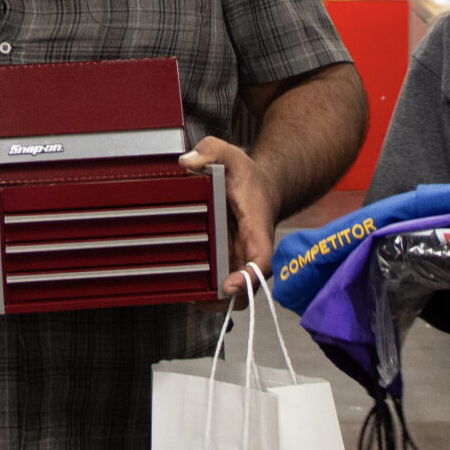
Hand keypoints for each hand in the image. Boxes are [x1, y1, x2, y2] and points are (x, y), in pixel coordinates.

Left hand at [180, 135, 280, 306]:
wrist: (262, 185)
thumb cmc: (247, 174)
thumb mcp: (229, 153)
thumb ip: (209, 151)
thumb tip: (187, 162)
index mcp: (256, 226)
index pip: (262, 259)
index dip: (248, 277)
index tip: (229, 285)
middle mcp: (251, 248)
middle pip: (248, 285)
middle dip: (226, 298)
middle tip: (199, 298)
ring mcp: (241, 257)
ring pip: (235, 290)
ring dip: (215, 299)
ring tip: (188, 296)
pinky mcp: (230, 260)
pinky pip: (223, 282)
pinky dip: (208, 290)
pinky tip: (186, 289)